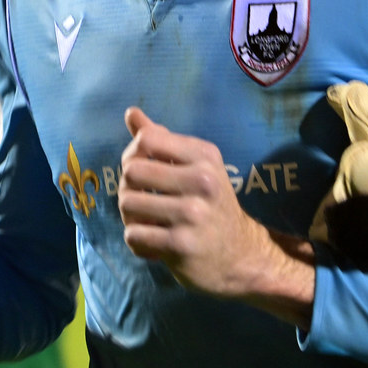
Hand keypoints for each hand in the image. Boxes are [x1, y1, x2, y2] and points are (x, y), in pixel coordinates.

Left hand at [119, 109, 313, 323]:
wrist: (240, 255)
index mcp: (204, 155)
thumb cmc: (210, 204)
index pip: (147, 139)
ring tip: (149, 223)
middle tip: (144, 201)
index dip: (134, 155)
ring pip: (127, 203)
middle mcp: (202, 180)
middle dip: (129, 188)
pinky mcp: (181, 244)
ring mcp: (192, 213)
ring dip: (131, 217)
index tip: (144, 172)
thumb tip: (131, 112)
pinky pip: (133, 235)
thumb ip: (162, 139)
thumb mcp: (196, 165)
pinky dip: (137, 241)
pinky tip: (155, 244)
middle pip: (131, 171)